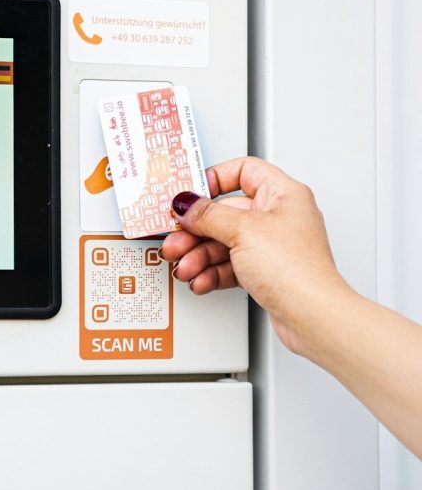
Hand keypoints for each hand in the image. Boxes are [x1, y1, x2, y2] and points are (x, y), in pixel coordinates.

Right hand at [159, 157, 346, 352]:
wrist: (312, 318)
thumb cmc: (297, 270)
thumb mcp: (243, 231)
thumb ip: (207, 215)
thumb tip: (186, 203)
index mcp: (282, 195)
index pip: (244, 171)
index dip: (214, 179)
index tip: (192, 195)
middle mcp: (278, 217)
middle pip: (225, 213)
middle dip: (196, 231)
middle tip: (176, 240)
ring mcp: (271, 246)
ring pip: (224, 243)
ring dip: (199, 256)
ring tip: (185, 267)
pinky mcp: (265, 272)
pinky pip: (230, 265)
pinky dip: (212, 272)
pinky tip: (200, 279)